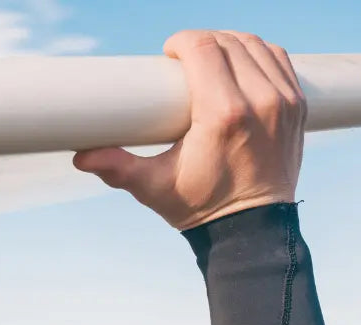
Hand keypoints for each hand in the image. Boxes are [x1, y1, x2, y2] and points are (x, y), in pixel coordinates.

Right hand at [72, 29, 306, 229]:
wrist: (250, 228)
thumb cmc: (199, 208)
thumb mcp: (154, 189)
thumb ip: (118, 169)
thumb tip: (81, 156)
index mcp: (224, 115)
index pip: (205, 49)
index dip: (183, 41)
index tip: (168, 54)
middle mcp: (260, 101)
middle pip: (229, 43)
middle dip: (203, 42)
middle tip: (182, 58)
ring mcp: (284, 102)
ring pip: (257, 46)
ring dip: (230, 43)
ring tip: (208, 58)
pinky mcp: (298, 106)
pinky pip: (279, 60)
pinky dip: (257, 53)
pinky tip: (238, 63)